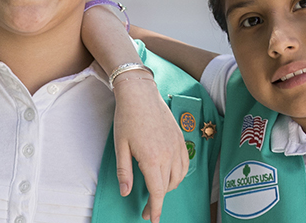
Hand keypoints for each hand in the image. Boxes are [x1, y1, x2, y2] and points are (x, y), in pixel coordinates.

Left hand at [109, 72, 185, 222]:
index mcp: (152, 159)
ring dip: (168, 188)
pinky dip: (178, 175)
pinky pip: (185, 165)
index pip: (157, 192)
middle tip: (147, 207)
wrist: (140, 95)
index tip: (152, 219)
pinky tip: (169, 176)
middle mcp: (168, 155)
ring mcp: (177, 147)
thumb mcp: (120, 147)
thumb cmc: (127, 119)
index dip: (155, 208)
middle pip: (167, 187)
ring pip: (178, 178)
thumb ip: (124, 172)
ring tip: (155, 189)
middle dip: (157, 200)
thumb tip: (126, 192)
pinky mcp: (181, 140)